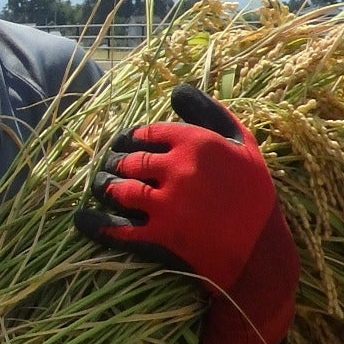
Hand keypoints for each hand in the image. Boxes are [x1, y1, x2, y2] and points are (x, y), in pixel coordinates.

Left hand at [74, 82, 298, 343]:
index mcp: (196, 143)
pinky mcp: (160, 237)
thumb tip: (175, 90)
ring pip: (117, 189)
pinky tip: (82, 219)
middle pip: (127, 160)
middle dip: (113, 162)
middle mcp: (178, 170)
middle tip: (108, 166)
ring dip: (102, 187)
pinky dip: (94, 225)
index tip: (124, 144)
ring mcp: (167, 205)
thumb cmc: (253, 194)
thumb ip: (208, 112)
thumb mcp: (241, 144)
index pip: (145, 133)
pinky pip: (116, 229)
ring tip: (99, 186)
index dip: (129, 139)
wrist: (261, 253)